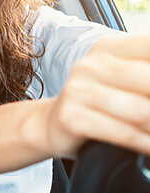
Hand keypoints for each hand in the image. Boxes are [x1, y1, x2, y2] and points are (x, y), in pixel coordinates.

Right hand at [44, 35, 149, 156]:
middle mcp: (91, 65)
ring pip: (141, 111)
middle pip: (149, 80)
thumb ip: (144, 73)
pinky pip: (123, 133)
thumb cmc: (97, 101)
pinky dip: (146, 143)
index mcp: (108, 49)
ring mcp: (78, 90)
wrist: (52, 124)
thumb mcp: (120, 77)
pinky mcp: (72, 118)